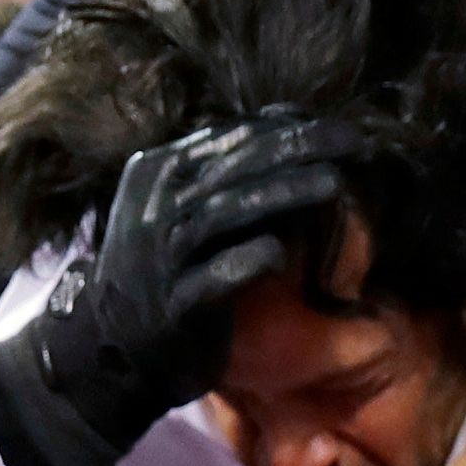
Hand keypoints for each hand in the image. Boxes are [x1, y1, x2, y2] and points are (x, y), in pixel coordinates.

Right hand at [0, 114, 364, 465]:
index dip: (291, 130)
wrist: (112, 347)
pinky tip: (283, 254)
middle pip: (236, 165)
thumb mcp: (180, 206)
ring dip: (283, 195)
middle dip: (299, 148)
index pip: (232, 137)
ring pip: (227, 213)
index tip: (342, 131)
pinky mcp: (174, 305)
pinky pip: (216, 276)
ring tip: (335, 185)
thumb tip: (284, 118)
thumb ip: (224, 168)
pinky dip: (249, 261)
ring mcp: (162, 256)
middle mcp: (156, 206)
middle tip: (354, 142)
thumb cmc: (162, 269)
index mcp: (159, 172)